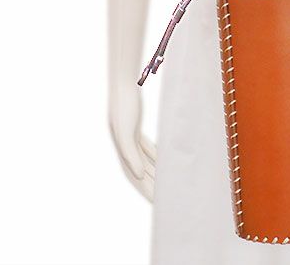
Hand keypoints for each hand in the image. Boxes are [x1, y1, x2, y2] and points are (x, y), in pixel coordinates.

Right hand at [108, 84, 156, 201]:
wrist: (123, 84)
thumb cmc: (124, 106)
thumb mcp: (126, 131)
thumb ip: (130, 155)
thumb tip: (138, 176)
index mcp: (124, 151)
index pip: (136, 177)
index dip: (146, 190)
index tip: (157, 204)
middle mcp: (126, 147)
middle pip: (141, 172)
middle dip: (151, 186)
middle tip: (166, 199)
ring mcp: (130, 138)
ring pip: (144, 160)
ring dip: (154, 172)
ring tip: (166, 183)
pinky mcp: (135, 129)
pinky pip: (146, 147)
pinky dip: (154, 156)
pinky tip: (163, 160)